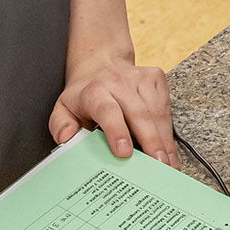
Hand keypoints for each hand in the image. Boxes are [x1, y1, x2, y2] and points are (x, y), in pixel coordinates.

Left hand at [50, 49, 176, 166]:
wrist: (100, 63)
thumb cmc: (84, 95)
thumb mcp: (63, 108)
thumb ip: (61, 126)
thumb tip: (67, 140)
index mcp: (94, 91)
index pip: (107, 110)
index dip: (116, 131)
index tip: (124, 153)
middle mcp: (119, 82)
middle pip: (139, 113)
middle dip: (151, 141)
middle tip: (158, 166)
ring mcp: (140, 78)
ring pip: (157, 112)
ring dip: (164, 141)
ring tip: (168, 165)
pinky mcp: (156, 77)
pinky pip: (166, 108)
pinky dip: (168, 132)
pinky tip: (169, 151)